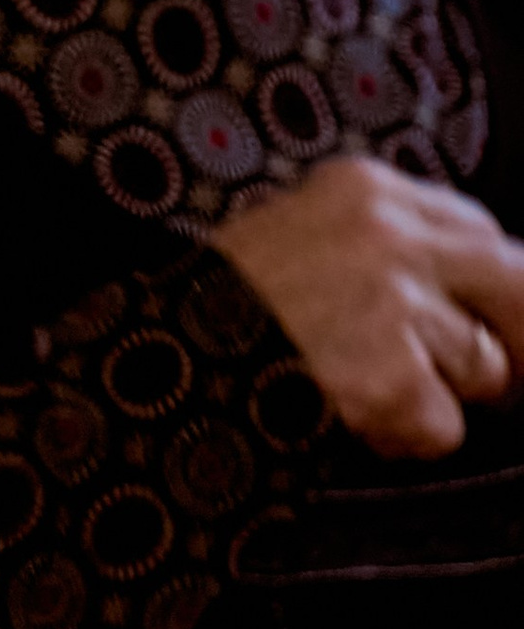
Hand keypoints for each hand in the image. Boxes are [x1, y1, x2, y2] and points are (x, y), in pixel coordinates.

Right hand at [212, 155, 523, 457]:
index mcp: (360, 189)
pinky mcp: (388, 378)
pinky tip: (341, 417)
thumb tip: (472, 293)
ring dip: (433, 394)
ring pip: (484, 366)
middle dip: (510, 337)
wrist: (142, 373)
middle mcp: (386, 234)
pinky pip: (442, 428)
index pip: (478, 228)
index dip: (481, 286)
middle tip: (493, 375)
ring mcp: (389, 305)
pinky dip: (400, 438)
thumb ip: (377, 247)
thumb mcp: (291, 240)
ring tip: (351, 387)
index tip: (475, 318)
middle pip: (517, 285)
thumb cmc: (207, 316)